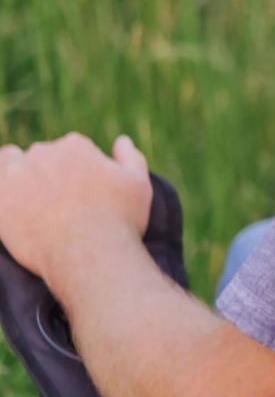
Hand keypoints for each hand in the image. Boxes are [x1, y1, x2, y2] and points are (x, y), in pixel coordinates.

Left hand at [0, 133, 153, 288]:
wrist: (91, 255)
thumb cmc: (120, 220)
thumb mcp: (138, 185)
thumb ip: (130, 157)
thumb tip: (121, 141)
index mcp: (75, 146)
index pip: (70, 148)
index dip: (77, 168)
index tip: (80, 189)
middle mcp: (43, 154)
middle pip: (40, 156)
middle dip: (47, 172)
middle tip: (57, 200)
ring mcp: (17, 176)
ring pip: (8, 163)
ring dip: (16, 173)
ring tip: (28, 198)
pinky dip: (4, 195)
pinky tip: (14, 210)